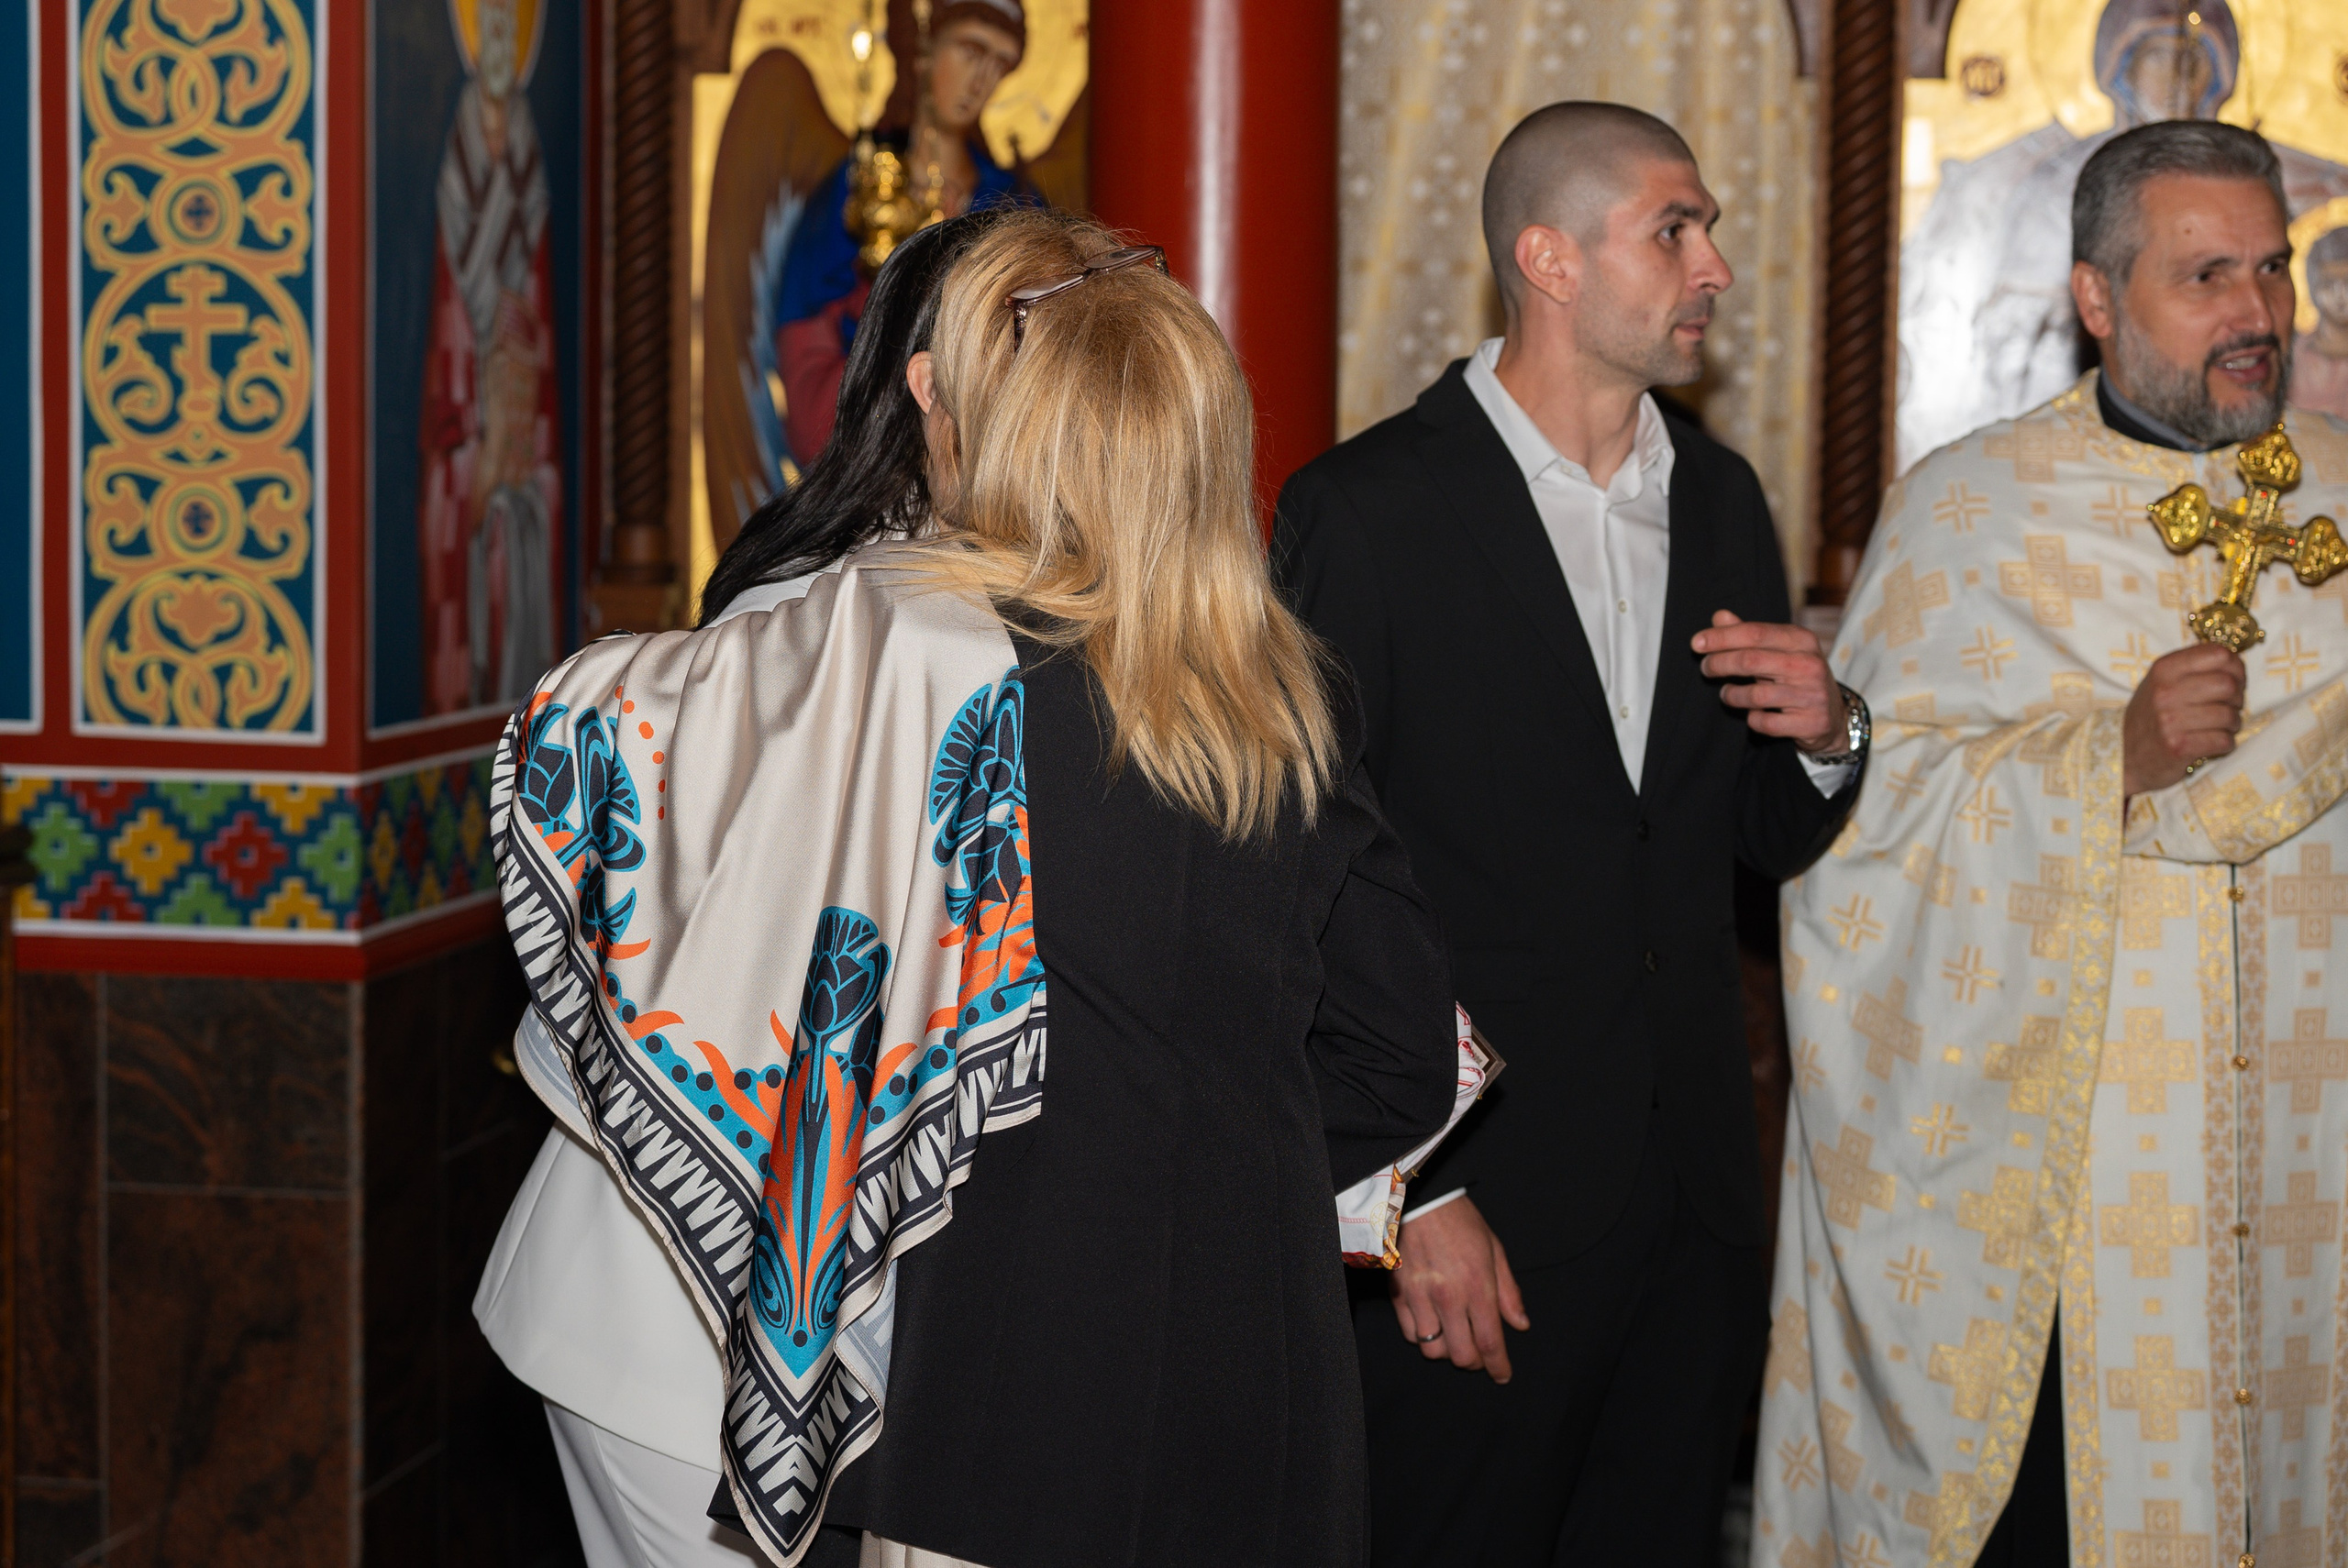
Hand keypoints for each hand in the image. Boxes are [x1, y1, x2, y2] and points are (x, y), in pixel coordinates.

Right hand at [1387, 1197, 1529, 1382]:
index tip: (1503, 1375)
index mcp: (1476, 1287)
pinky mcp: (1398, 1295)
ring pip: (1433, 1350)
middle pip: (1462, 1355)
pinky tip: (1432, 1325)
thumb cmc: (1461, 1222)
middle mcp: (1448, 1298)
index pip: (1490, 1342)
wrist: (1420, 1200)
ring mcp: (1420, 1298)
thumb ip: (1508, 1292)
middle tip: (1480, 1355)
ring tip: (1454, 1338)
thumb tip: (1520, 1324)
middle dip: (1475, 1363)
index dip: (1498, 1366)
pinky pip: (1411, 1334)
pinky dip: (1423, 1337)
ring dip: (1447, 1352)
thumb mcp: (1495, 1250)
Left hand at [1691, 611, 1848, 753]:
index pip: (1754, 633)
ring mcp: (1812, 695)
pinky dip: (1752, 719)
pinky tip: (1753, 714)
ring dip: (1732, 695)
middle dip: (1719, 664)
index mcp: (1802, 640)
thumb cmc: (1797, 676)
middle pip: (1750, 660)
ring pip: (1755, 695)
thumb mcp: (1780, 650)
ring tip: (1727, 694)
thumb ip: (1749, 634)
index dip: (1721, 637)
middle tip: (1706, 669)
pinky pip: (1766, 723)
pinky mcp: (1811, 723)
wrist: (1833, 716)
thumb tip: (1719, 616)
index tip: (1696, 644)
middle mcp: (1810, 665)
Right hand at [2124, 642, 2245, 797]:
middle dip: (2237, 698)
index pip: (2218, 654)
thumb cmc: (2152, 715)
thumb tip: (2235, 662)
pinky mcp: (2179, 747)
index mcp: (2164, 669)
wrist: (2125, 755)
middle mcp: (2165, 692)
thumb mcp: (2161, 682)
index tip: (2234, 679)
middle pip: (2228, 685)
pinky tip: (2212, 743)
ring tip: (2219, 727)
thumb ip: (2193, 667)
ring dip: (2232, 723)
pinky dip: (2225, 743)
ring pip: (2229, 715)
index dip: (2236, 667)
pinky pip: (2224, 740)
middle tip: (2228, 706)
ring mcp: (2170, 720)